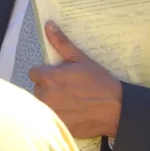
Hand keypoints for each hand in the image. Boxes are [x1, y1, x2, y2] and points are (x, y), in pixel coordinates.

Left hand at [28, 21, 122, 139]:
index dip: (45, 73)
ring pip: (42, 104)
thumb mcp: (80, 59)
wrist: (115, 109)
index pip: (34, 73)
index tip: (57, 76)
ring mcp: (50, 112)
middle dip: (48, 88)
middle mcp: (45, 95)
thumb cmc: (99, 82)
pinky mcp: (57, 124)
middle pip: (37, 89)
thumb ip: (61, 43)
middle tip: (66, 89)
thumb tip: (48, 25)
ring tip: (69, 101)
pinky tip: (71, 112)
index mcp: (49, 77)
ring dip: (51, 102)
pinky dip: (58, 115)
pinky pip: (50, 117)